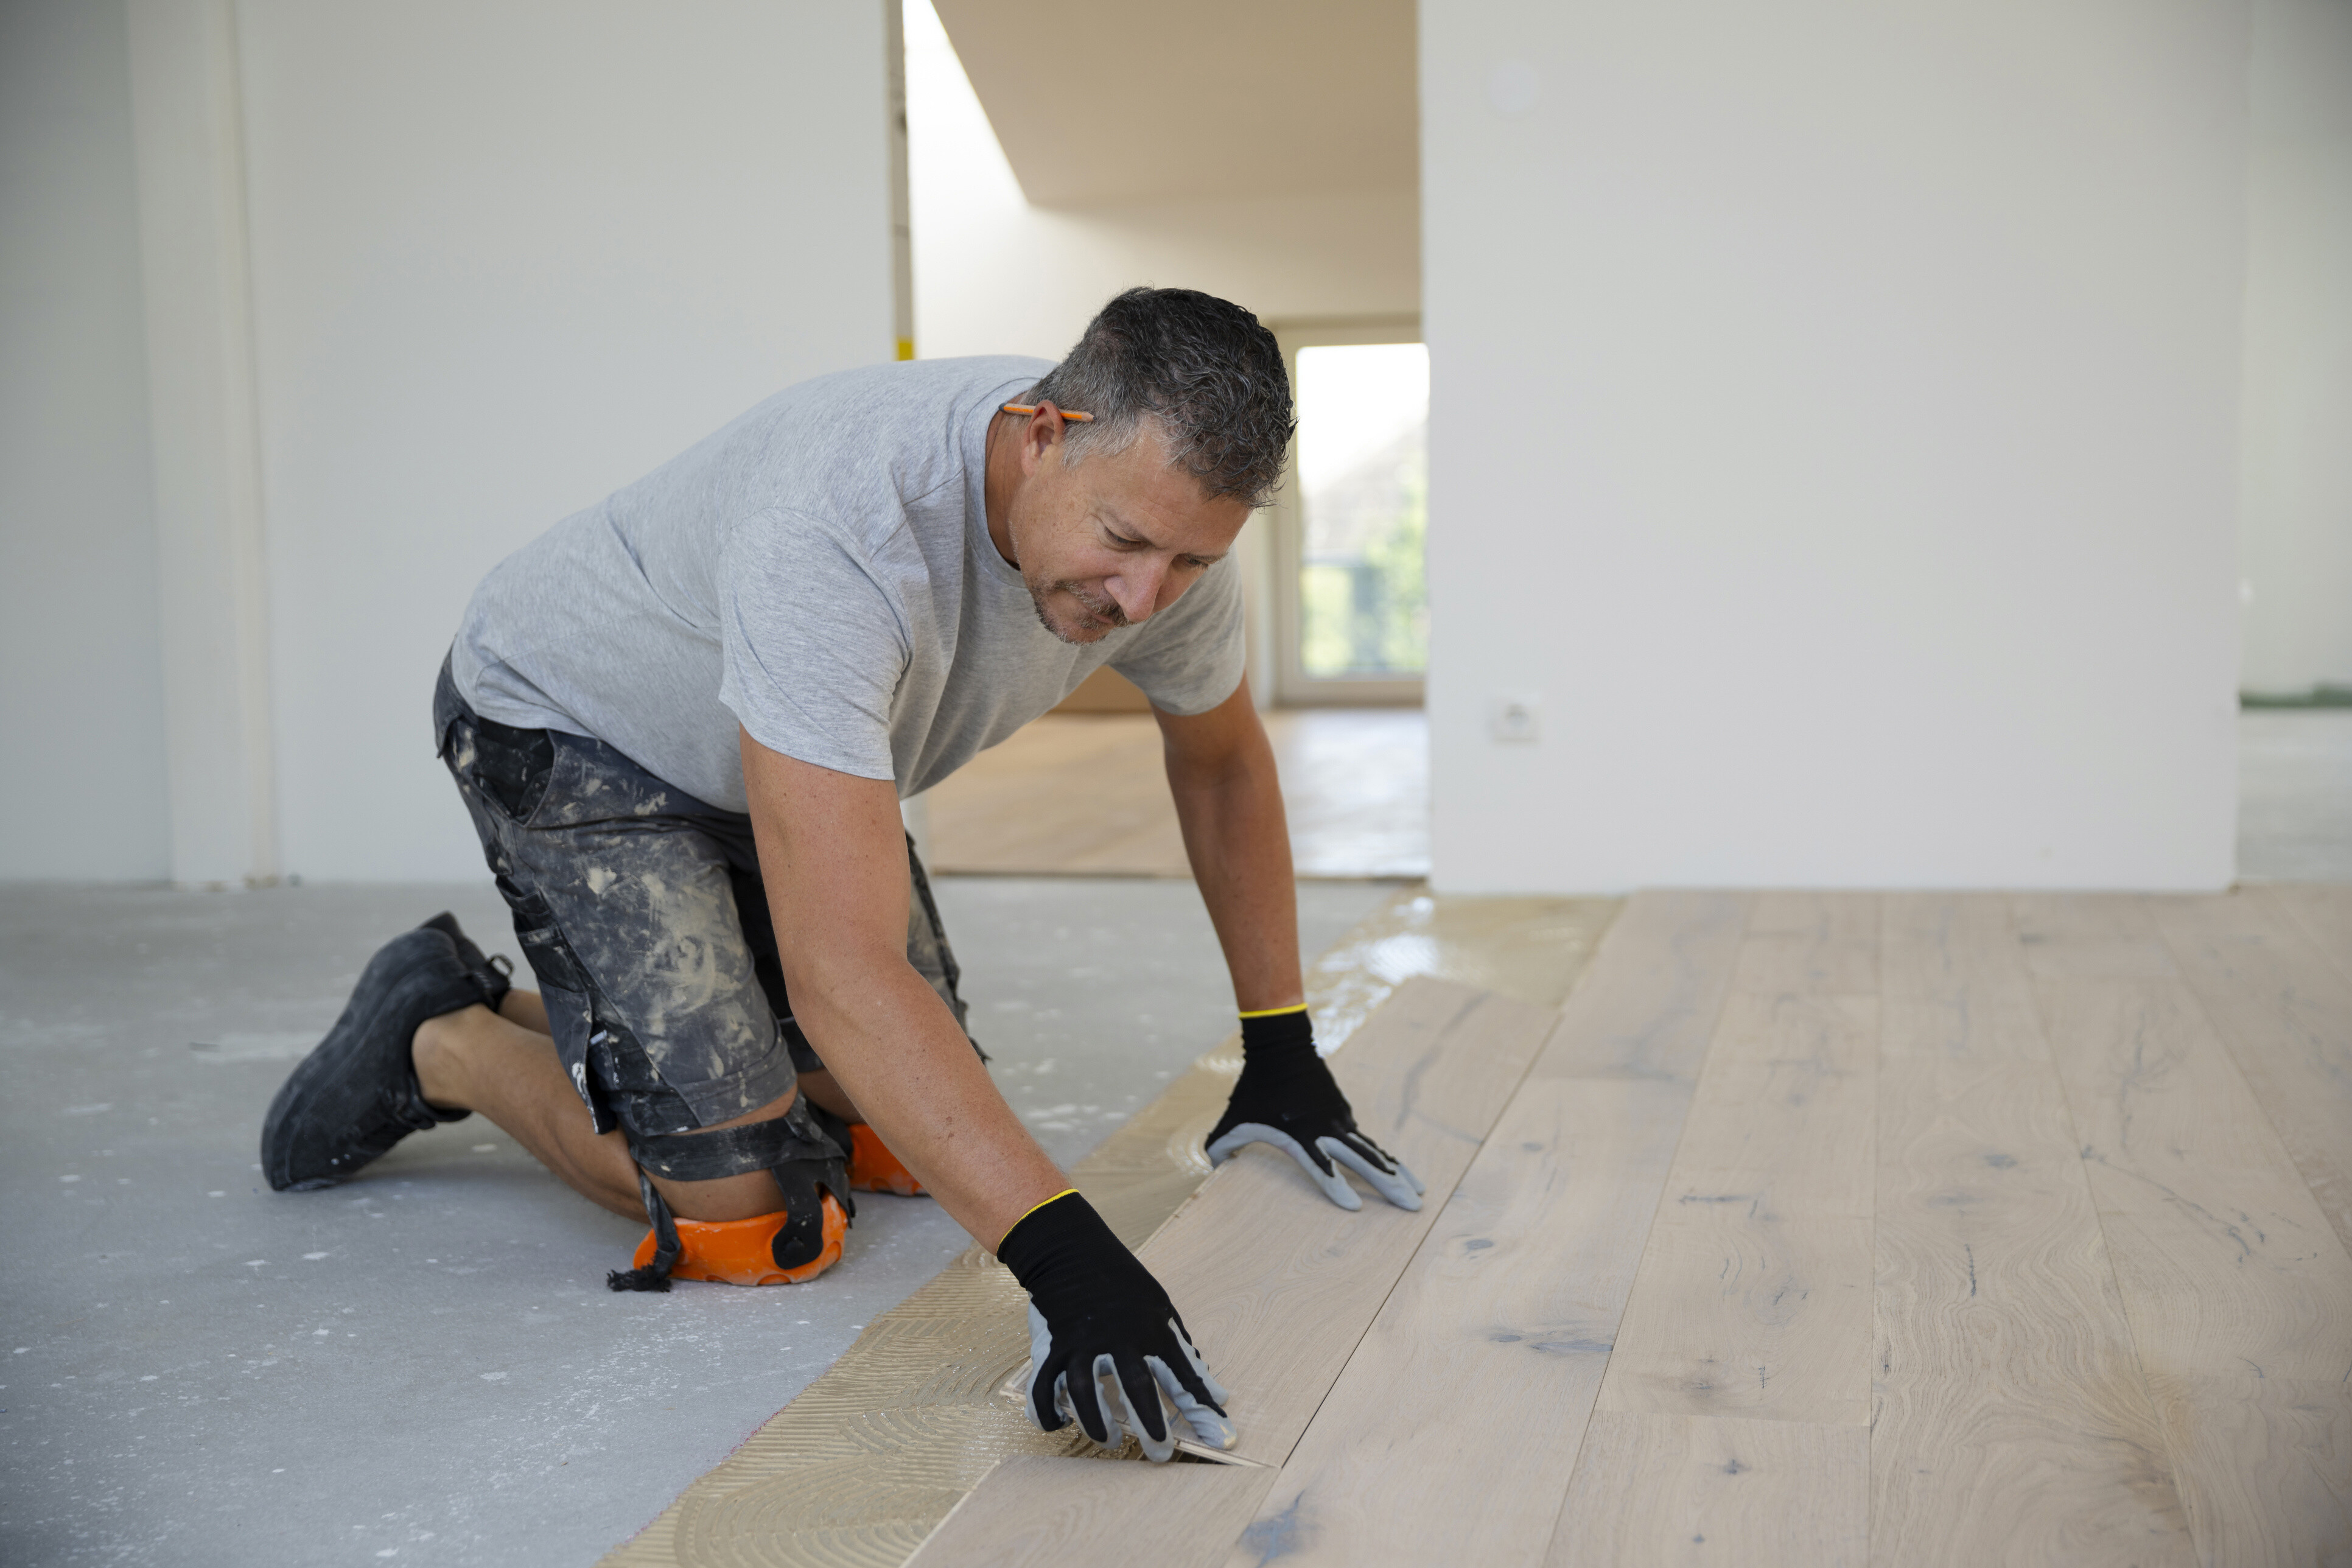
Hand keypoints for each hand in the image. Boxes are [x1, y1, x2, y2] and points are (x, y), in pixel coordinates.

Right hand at [997, 1191, 1233, 1461]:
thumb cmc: (1121, 1283)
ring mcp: (1081, 1343)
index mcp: (1151, 1330)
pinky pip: (1045, 1387)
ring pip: (1085, 1391)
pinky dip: (1050, 1412)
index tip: (1223, 1439)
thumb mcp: (1163, 1310)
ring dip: (1098, 1423)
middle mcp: (1118, 1338)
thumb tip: (1218, 1395)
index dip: (1204, 1411)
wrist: (1071, 1250)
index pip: (1185, 1376)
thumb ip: (1186, 1356)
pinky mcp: (1052, 1347)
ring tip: (1111, 1441)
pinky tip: (1063, 1422)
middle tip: (1160, 1453)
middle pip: (1136, 1387)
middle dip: (1150, 1425)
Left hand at [1205, 1006, 1425, 1211]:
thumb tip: (1214, 1168)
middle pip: (1363, 1161)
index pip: (1321, 1167)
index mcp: (1300, 1134)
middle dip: (1389, 1185)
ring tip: (1419, 1191)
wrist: (1281, 1046)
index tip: (1354, 1210)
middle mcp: (1326, 1129)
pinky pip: (1367, 1141)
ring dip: (1397, 1172)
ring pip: (1373, 1151)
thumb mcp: (1232, 1119)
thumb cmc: (1253, 1087)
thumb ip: (1220, 1147)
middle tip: (1413, 1206)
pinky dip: (1384, 1157)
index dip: (1335, 1188)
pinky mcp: (1344, 1114)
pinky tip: (1398, 1171)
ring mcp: (1339, 1120)